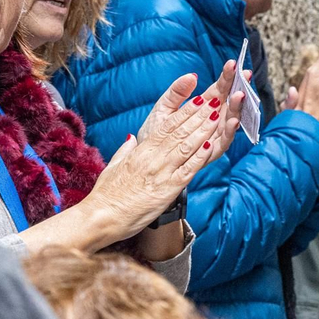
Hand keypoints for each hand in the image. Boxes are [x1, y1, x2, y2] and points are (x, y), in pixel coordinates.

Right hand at [86, 69, 242, 241]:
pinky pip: (187, 171)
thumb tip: (131, 138)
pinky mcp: (167, 190)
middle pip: (179, 132)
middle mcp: (152, 158)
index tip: (197, 100)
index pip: (166, 126)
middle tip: (215, 101)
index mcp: (140, 152)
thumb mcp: (114, 166)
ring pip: (186, 146)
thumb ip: (125, 150)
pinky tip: (209, 146)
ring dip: (203, 130)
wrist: (101, 217)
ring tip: (217, 116)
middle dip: (199, 115)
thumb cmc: (106, 195)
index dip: (184, 112)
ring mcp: (161, 173)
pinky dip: (199, 158)